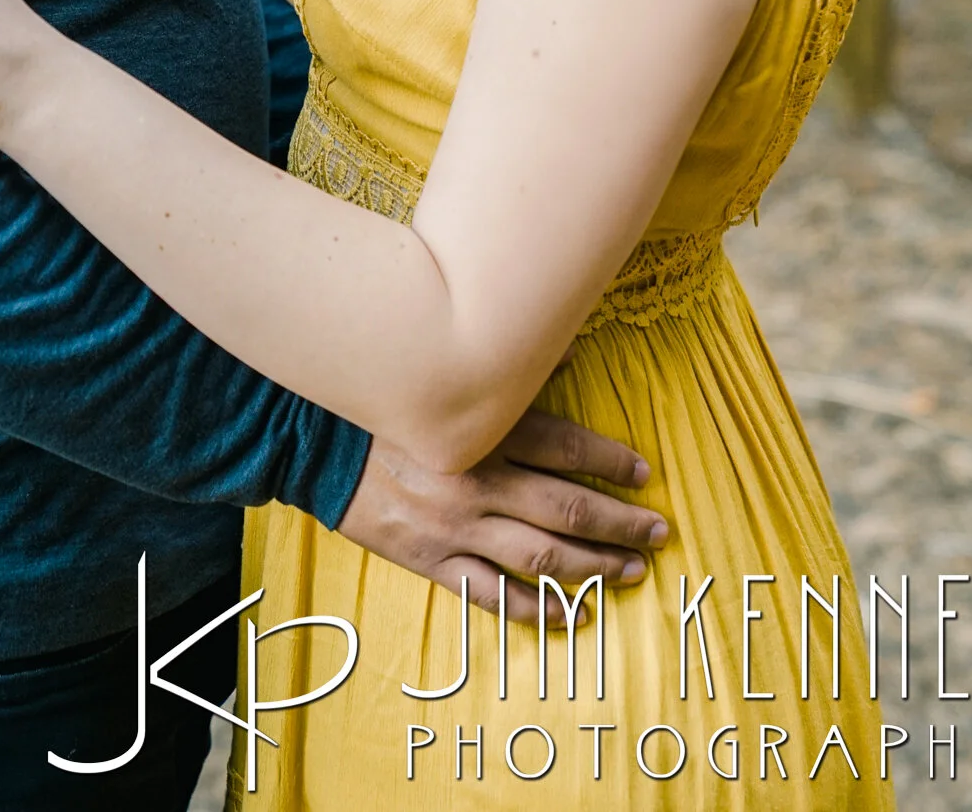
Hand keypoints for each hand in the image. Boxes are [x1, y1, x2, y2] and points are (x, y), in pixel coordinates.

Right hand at [338, 409, 667, 619]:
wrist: (312, 440)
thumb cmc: (383, 402)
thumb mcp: (441, 377)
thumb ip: (504, 376)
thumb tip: (563, 357)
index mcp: (481, 430)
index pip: (564, 447)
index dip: (610, 460)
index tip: (642, 473)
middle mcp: (476, 481)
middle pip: (566, 507)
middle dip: (619, 520)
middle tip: (658, 531)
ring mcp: (454, 527)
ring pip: (541, 556)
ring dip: (594, 565)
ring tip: (630, 570)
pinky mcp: (431, 561)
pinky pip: (494, 595)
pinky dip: (538, 610)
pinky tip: (574, 614)